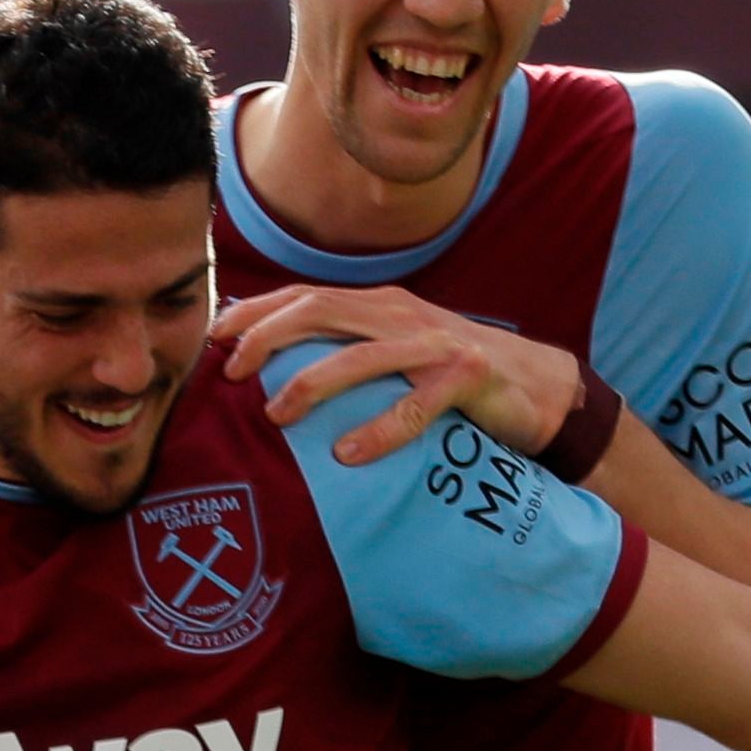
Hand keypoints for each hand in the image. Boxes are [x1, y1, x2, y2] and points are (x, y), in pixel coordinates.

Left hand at [221, 282, 578, 464]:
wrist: (537, 386)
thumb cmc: (450, 376)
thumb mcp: (393, 354)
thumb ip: (344, 352)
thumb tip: (273, 372)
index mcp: (378, 306)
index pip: (306, 296)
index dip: (257, 311)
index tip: (213, 337)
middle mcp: (401, 315)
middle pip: (322, 310)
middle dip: (268, 336)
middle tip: (231, 372)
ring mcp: (435, 344)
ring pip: (361, 355)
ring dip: (312, 382)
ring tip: (275, 413)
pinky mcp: (467, 377)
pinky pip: (416, 406)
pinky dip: (379, 429)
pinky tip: (346, 454)